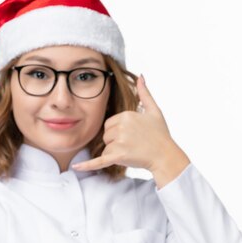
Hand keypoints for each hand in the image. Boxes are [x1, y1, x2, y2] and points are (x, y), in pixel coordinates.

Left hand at [72, 75, 189, 187]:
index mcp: (126, 115)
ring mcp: (120, 141)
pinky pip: (98, 160)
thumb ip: (145, 93)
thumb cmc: (160, 134)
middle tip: (134, 144)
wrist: (166, 156)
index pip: (109, 124)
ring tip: (132, 152)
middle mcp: (122, 126)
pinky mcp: (118, 155)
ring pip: (105, 148)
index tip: (133, 135)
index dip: (118, 132)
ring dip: (115, 153)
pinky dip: (88, 165)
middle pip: (106, 136)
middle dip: (115, 142)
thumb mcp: (154, 110)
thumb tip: (141, 76)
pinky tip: (76, 166)